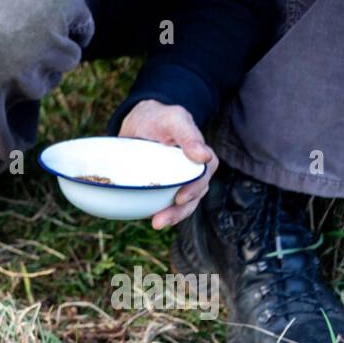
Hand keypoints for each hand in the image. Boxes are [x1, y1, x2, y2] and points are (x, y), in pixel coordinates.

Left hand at [118, 99, 218, 229]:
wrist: (139, 123)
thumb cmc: (160, 118)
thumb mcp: (174, 119)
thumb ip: (188, 135)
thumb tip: (204, 157)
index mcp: (199, 158)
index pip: (203, 176)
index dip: (194, 189)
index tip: (180, 199)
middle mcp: (190, 173)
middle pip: (193, 196)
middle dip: (179, 212)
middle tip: (160, 221)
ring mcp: (176, 183)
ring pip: (180, 206)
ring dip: (170, 217)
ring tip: (156, 224)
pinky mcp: (160, 190)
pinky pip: (162, 205)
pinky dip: (157, 213)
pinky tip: (147, 218)